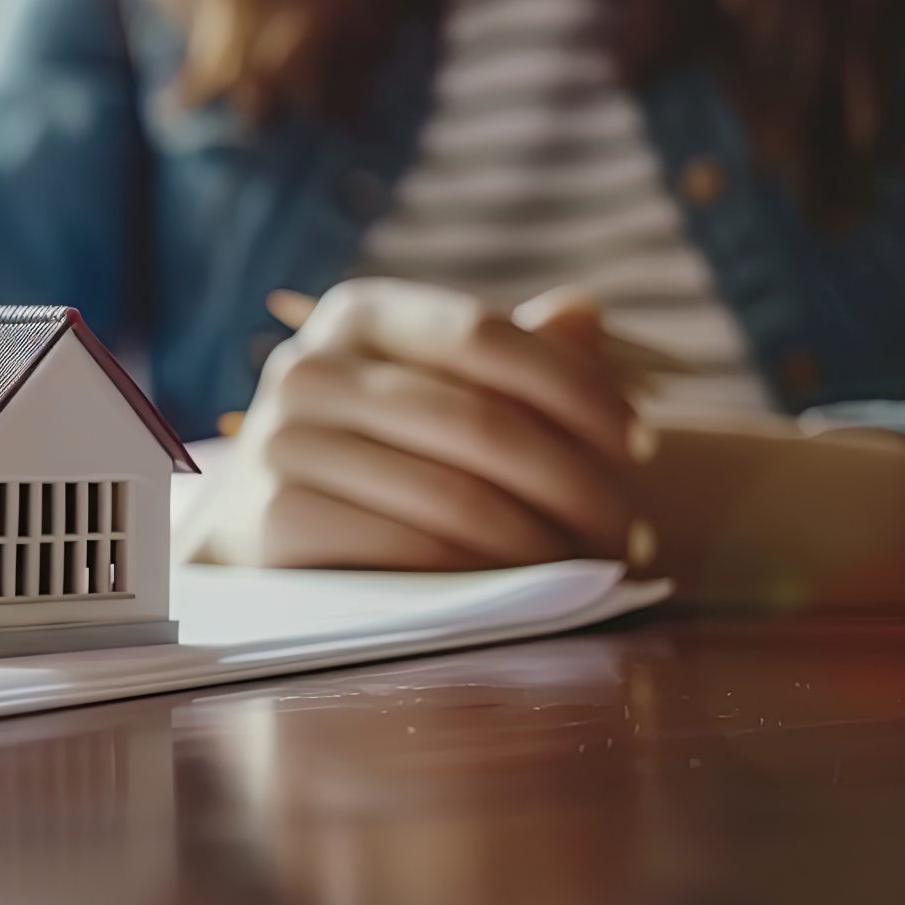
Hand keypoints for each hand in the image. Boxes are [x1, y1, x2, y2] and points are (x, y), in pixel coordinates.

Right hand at [184, 279, 645, 570]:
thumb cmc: (378, 449)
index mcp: (355, 313)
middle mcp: (307, 367)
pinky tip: (527, 593)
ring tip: (594, 569)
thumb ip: (510, 354)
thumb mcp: (438, 387)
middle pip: (480, 423)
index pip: (485, 335)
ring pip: (455, 496)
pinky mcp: (274, 522)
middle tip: (630, 532)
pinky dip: (485, 579)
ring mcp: (280, 443)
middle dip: (577, 485)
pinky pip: (411, 551)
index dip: (579, 389)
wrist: (263, 526)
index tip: (642, 446)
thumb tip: (583, 311)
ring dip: (545, 546)